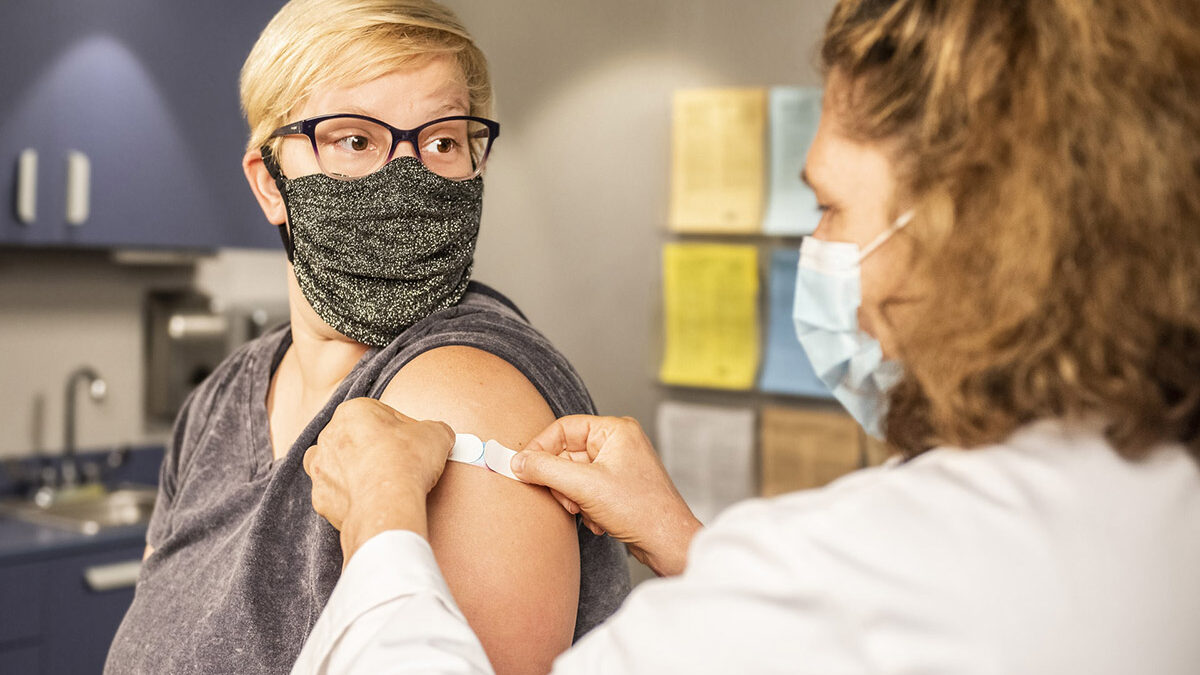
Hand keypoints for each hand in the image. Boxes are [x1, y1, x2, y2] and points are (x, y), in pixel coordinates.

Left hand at [303, 398, 454, 561]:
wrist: (387, 505)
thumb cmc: (406, 462)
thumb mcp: (436, 434)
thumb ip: (436, 429)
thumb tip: (438, 435)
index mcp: (353, 411)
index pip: (382, 415)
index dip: (403, 429)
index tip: (415, 444)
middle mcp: (330, 436)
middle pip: (357, 438)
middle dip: (377, 448)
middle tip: (401, 463)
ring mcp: (321, 468)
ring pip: (338, 464)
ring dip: (356, 471)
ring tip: (381, 483)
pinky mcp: (322, 497)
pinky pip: (335, 494)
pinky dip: (349, 497)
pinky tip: (370, 501)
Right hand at [511, 415, 702, 576]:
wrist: (669, 544)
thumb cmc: (641, 510)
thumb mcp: (585, 487)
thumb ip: (546, 470)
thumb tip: (517, 462)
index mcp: (615, 430)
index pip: (563, 428)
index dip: (540, 448)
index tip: (521, 468)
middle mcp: (618, 443)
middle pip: (566, 454)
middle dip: (561, 482)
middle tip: (566, 500)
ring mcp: (618, 466)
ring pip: (573, 476)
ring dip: (573, 498)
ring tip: (586, 512)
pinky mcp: (617, 488)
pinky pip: (585, 490)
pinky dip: (585, 507)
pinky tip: (598, 521)